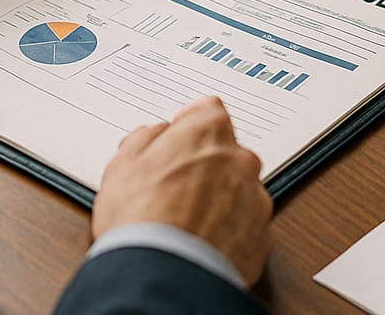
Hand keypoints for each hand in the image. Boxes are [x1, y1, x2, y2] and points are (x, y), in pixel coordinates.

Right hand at [94, 96, 272, 285]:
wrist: (163, 274)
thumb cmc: (140, 219)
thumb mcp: (122, 165)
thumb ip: (145, 139)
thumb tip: (156, 135)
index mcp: (208, 132)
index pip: (208, 110)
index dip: (188, 127)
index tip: (177, 140)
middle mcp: (240, 160)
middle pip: (226, 152)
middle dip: (205, 165)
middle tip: (174, 189)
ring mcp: (255, 198)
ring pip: (238, 189)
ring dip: (219, 199)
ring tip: (186, 223)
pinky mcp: (262, 236)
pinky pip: (246, 225)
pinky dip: (229, 231)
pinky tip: (203, 242)